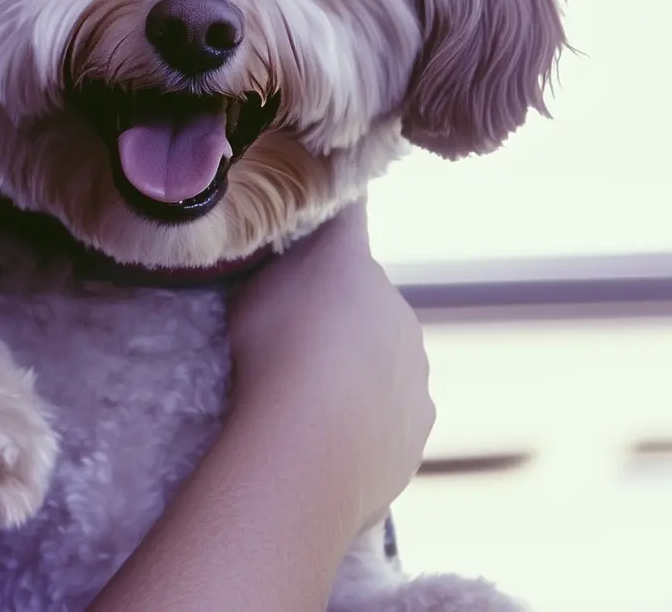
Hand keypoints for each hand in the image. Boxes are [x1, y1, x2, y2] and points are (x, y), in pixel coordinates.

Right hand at [227, 199, 433, 535]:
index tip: (310, 244)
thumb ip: (280, 269)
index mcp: (354, 264)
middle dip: (340, 316)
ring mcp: (416, 370)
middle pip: (367, 302)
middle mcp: (397, 308)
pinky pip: (393, 411)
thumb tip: (294, 251)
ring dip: (359, 371)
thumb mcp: (252, 291)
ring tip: (312, 402)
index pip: (347, 221)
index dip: (330, 229)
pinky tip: (334, 436)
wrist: (309, 450)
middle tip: (294, 346)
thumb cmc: (271, 356)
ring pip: (387, 358)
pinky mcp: (419, 424)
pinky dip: (369, 419)